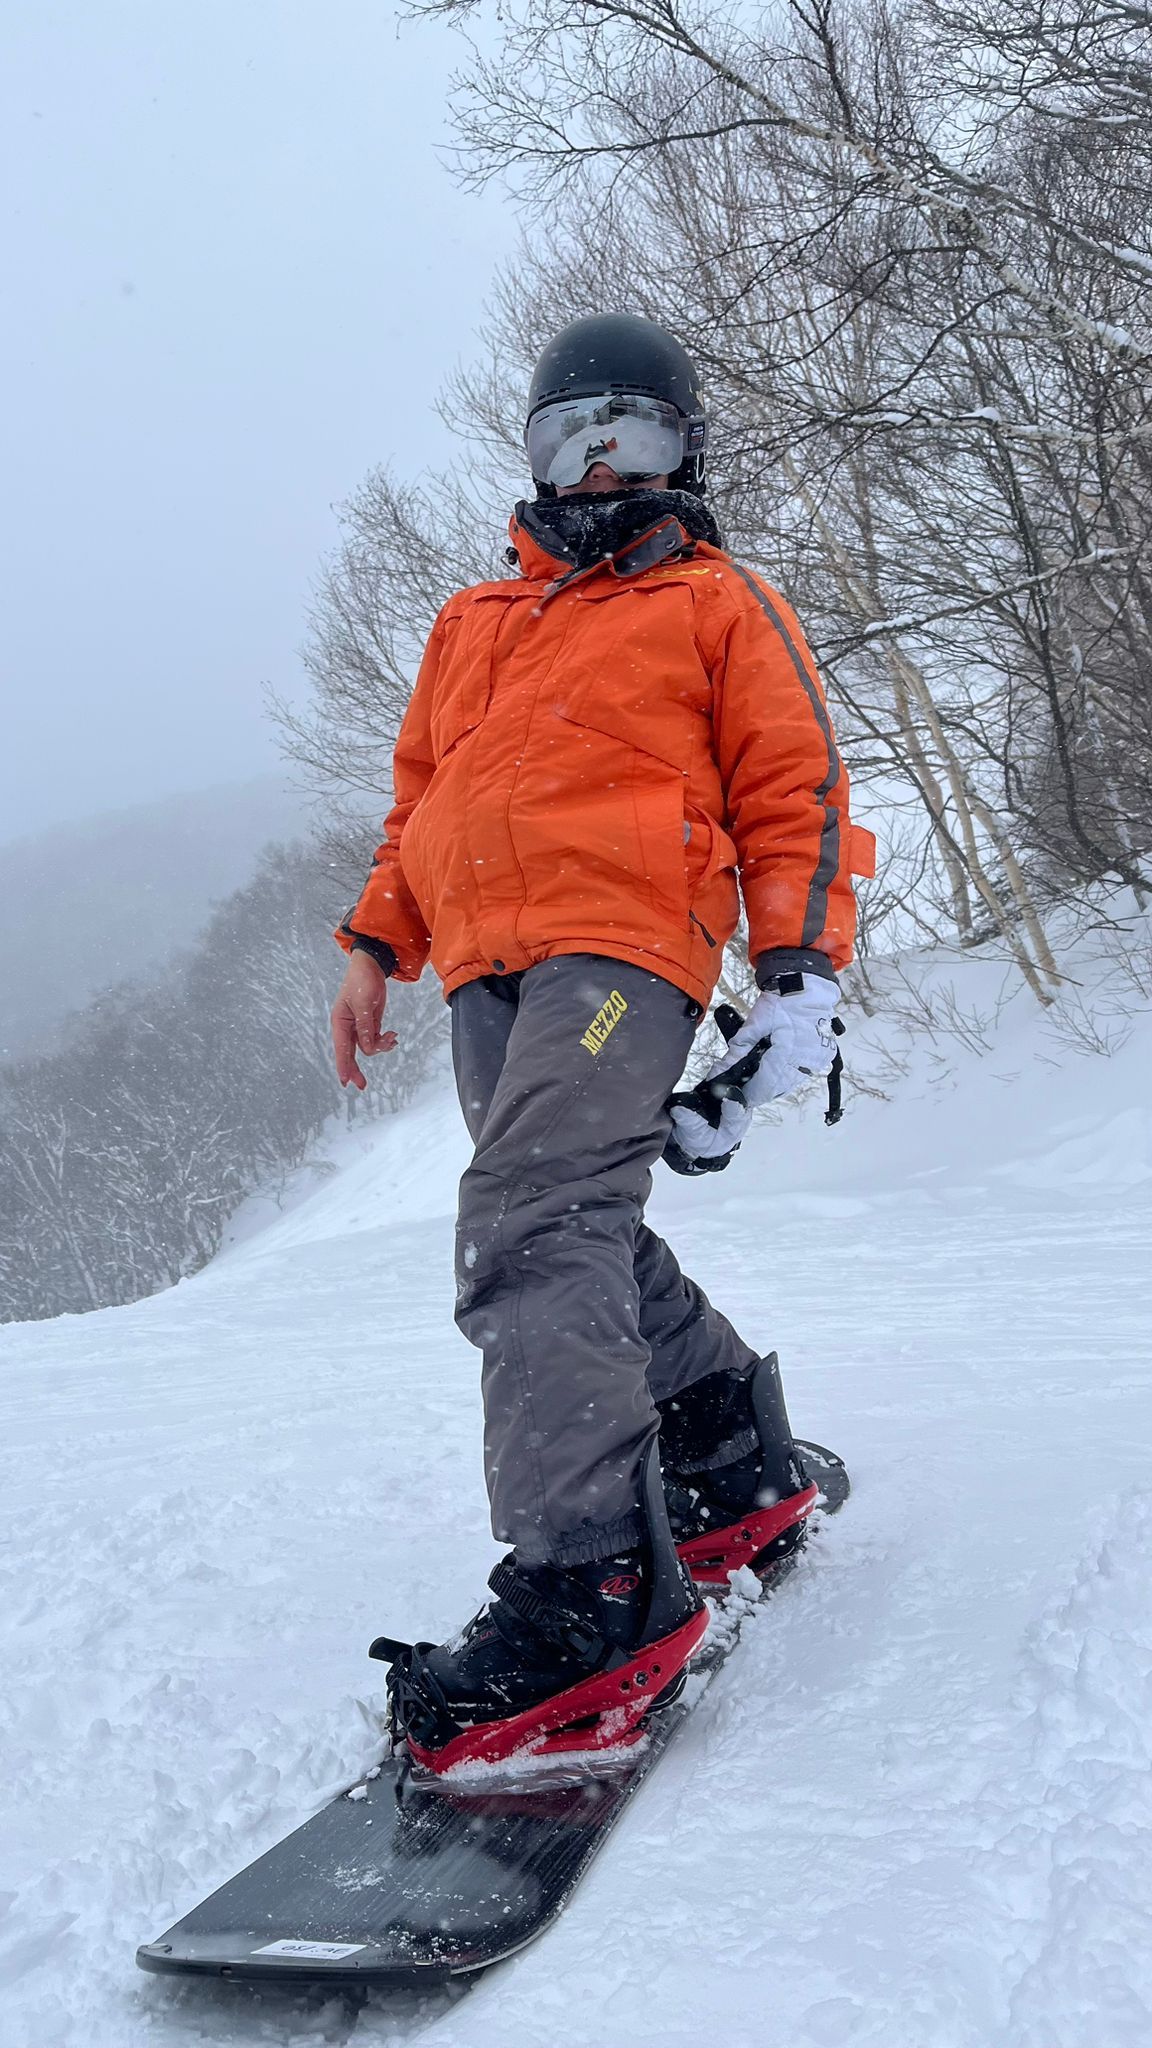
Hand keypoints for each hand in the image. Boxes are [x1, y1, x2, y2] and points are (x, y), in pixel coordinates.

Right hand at [331, 952, 396, 1089]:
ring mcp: (359, 1026)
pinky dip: (385, 1040)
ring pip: (368, 1046)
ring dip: (381, 1046)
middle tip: (362, 1085)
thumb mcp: (363, 1003)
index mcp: (340, 1021)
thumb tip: (368, 1048)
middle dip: (357, 1069)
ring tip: (393, 1038)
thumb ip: (365, 1027)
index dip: (343, 1066)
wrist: (372, 966)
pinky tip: (394, 1036)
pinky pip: (376, 1039)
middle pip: (351, 1053)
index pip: (340, 1048)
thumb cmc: (362, 980)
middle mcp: (347, 1026)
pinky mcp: (370, 1023)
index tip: (345, 1081)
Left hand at [710, 974, 837, 1108]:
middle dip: (758, 1090)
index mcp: (787, 1055)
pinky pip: (800, 1075)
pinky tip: (774, 1067)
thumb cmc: (783, 1000)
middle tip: (742, 1086)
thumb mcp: (756, 1023)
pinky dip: (785, 1075)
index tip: (734, 1094)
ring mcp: (816, 1062)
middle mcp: (805, 1063)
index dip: (748, 1093)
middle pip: (776, 1089)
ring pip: (788, 1085)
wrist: (808, 986)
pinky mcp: (822, 1057)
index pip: (763, 1087)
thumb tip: (722, 1069)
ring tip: (755, 1077)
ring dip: (772, 1084)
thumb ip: (739, 1049)